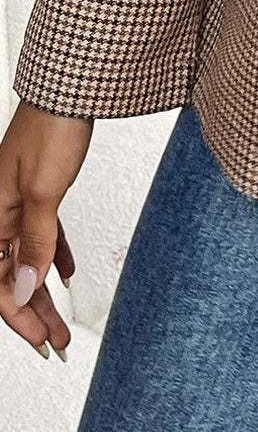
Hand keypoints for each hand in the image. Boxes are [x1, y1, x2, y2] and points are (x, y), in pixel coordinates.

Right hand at [0, 101, 90, 361]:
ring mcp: (17, 200)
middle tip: (54, 343)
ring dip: (43, 291)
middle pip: (11, 275)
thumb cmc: (52, 128)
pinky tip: (64, 275)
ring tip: (61, 322)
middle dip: (32, 313)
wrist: (71, 88)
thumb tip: (23, 287)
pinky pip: (41, 233)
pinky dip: (52, 256)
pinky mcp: (38, 188)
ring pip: (27, 258)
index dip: (18, 315)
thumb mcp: (43, 192)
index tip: (40, 341)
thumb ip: (33, 242)